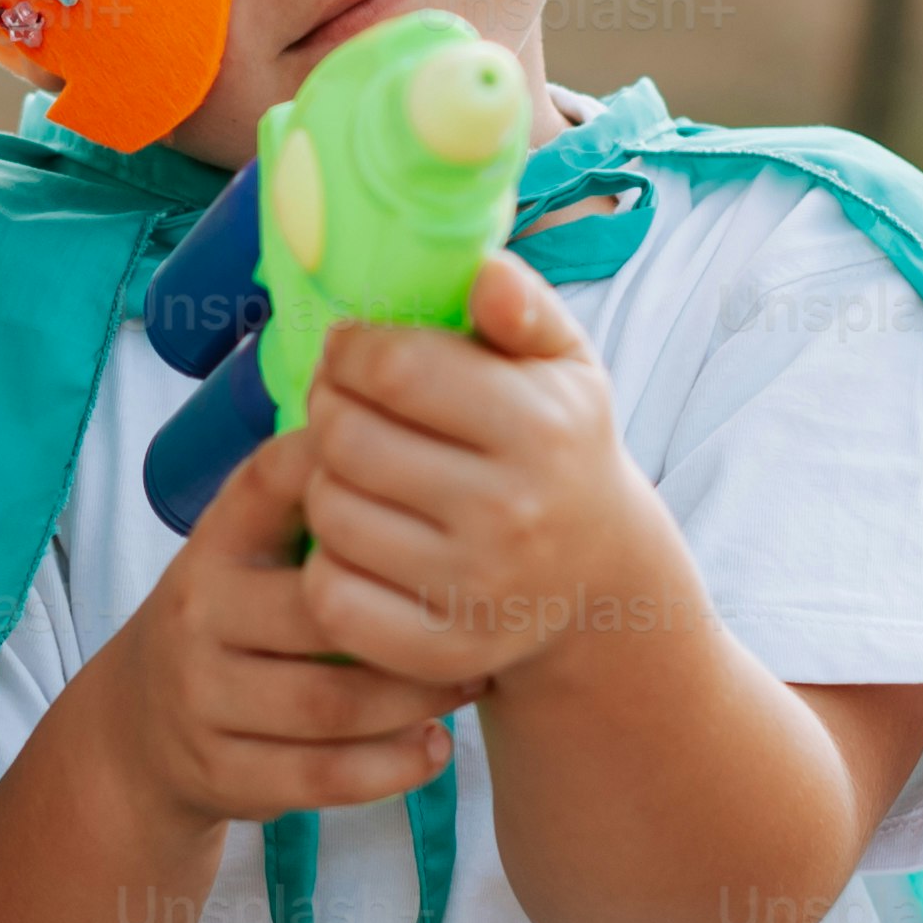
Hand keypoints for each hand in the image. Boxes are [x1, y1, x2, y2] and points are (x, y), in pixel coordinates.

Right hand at [97, 422, 476, 833]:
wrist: (141, 730)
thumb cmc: (236, 621)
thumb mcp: (248, 551)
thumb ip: (314, 505)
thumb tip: (429, 431)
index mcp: (215, 540)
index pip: (273, 481)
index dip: (347, 467)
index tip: (430, 473)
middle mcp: (198, 611)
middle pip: (321, 611)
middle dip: (412, 619)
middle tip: (486, 617)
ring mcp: (203, 698)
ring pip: (329, 705)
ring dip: (415, 699)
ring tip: (471, 684)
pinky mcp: (222, 773)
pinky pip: (321, 777)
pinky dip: (391, 768)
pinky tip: (434, 748)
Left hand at [289, 252, 675, 710]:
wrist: (597, 579)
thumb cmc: (559, 448)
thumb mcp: (565, 367)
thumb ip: (525, 307)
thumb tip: (485, 273)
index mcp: (541, 428)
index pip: (392, 368)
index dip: (351, 350)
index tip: (354, 354)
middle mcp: (512, 512)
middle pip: (347, 438)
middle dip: (329, 412)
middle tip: (344, 411)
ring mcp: (476, 588)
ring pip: (330, 512)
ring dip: (325, 484)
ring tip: (357, 475)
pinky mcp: (441, 649)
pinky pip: (331, 594)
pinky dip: (328, 564)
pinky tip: (358, 541)